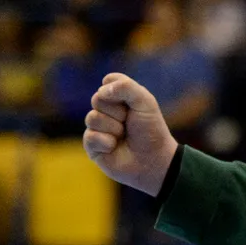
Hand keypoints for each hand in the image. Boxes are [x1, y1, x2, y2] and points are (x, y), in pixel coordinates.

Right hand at [84, 73, 178, 196]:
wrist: (154, 160)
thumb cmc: (151, 130)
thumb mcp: (145, 102)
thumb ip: (126, 86)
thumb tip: (101, 92)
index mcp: (118, 97)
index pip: (107, 82)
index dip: (120, 93)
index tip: (134, 106)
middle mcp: (105, 111)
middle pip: (97, 99)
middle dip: (117, 113)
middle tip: (129, 124)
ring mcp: (97, 127)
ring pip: (92, 118)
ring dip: (114, 128)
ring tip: (123, 137)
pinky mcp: (92, 145)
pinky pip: (90, 136)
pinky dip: (106, 142)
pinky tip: (114, 148)